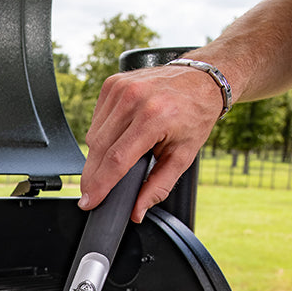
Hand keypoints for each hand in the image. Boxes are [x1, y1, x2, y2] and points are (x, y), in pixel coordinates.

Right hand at [79, 64, 224, 221]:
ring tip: (114, 161)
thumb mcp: (183, 156)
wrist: (202, 79)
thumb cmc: (195, 115)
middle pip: (100, 150)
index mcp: (155, 117)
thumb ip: (158, 187)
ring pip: (93, 136)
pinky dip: (101, 136)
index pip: (117, 159)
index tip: (89, 201)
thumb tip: (136, 211)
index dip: (100, 185)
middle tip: (92, 193)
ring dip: (97, 156)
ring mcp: (121, 88)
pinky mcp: (112, 84)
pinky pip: (96, 121)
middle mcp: (135, 98)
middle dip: (92, 176)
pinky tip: (117, 138)